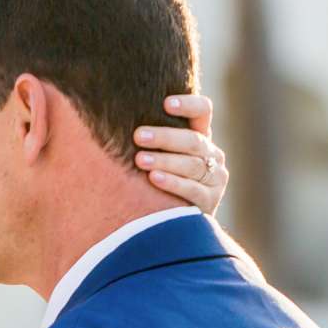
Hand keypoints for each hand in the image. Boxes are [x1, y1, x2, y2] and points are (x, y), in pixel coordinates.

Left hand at [131, 94, 228, 213]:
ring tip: (140, 160)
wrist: (177, 223)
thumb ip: (150, 137)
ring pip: (192, 165)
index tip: (166, 103)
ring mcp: (215, 178)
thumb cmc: (157, 182)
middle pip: (193, 140)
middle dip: (165, 137)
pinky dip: (173, 183)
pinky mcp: (211, 200)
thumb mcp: (159, 156)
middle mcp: (212, 155)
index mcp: (200, 137)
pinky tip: (154, 178)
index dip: (188, 104)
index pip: (203, 111)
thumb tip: (112, 111)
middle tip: (138, 136)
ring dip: (165, 160)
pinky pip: (192, 189)